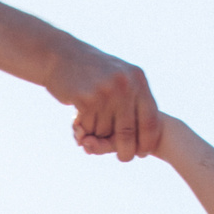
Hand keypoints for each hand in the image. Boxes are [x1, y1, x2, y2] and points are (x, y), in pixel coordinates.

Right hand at [46, 40, 159, 160]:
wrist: (61, 55)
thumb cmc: (93, 70)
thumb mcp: (121, 76)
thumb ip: (136, 98)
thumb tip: (151, 135)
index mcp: (137, 79)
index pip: (150, 120)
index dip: (147, 141)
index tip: (143, 153)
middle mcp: (124, 85)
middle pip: (128, 132)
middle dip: (125, 150)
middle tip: (123, 158)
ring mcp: (105, 91)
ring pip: (106, 132)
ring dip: (98, 135)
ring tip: (92, 124)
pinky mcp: (86, 99)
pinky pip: (90, 128)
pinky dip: (85, 130)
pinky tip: (79, 119)